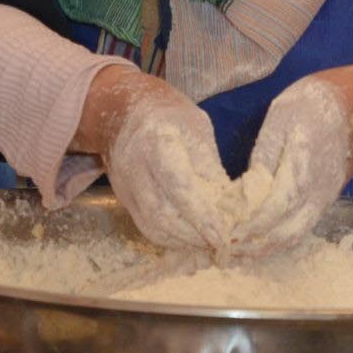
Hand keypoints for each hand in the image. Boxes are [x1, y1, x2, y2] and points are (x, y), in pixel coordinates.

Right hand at [79, 68, 235, 252]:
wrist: (122, 111)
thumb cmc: (169, 116)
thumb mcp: (198, 128)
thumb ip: (210, 166)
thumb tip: (230, 207)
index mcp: (157, 140)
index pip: (178, 184)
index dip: (200, 213)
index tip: (223, 234)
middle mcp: (135, 165)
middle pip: (163, 212)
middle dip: (195, 233)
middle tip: (223, 242)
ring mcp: (125, 185)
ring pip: (153, 225)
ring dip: (184, 240)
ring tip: (209, 242)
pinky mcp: (124, 199)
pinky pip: (147, 227)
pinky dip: (171, 238)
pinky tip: (190, 237)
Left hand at [231, 72, 352, 254]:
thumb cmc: (311, 105)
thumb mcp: (281, 116)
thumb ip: (265, 152)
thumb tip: (247, 189)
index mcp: (304, 162)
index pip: (277, 204)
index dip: (252, 222)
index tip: (226, 231)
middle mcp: (319, 189)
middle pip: (287, 229)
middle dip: (254, 243)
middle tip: (224, 249)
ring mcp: (325, 198)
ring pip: (296, 234)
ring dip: (266, 248)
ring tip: (237, 252)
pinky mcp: (326, 202)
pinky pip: (302, 228)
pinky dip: (280, 241)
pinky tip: (258, 243)